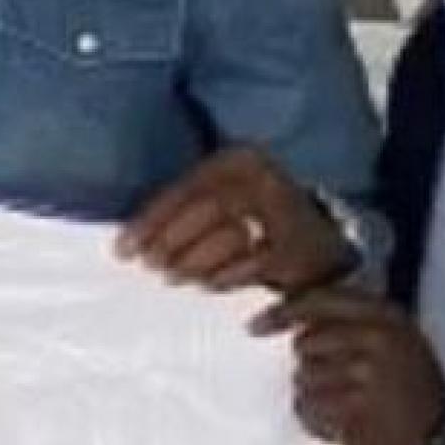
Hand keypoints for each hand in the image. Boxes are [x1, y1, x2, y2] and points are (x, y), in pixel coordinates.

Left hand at [115, 146, 354, 294]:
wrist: (320, 243)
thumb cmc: (253, 220)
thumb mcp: (220, 199)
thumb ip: (183, 209)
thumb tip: (133, 239)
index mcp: (238, 159)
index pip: (186, 187)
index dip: (150, 220)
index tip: (123, 249)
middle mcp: (264, 177)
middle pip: (206, 209)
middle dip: (169, 241)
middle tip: (150, 265)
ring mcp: (284, 210)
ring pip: (228, 236)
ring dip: (193, 261)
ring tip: (174, 277)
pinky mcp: (295, 246)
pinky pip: (252, 264)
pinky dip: (224, 277)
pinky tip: (207, 285)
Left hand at [252, 287, 444, 444]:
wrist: (442, 442)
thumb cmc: (411, 394)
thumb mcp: (395, 343)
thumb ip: (351, 325)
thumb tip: (294, 322)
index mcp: (386, 316)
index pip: (321, 300)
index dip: (284, 311)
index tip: (257, 325)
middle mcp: (377, 337)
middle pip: (304, 344)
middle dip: (311, 369)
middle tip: (342, 389)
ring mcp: (365, 372)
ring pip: (302, 380)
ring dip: (315, 399)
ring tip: (348, 410)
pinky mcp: (353, 406)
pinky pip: (307, 409)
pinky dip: (317, 422)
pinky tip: (343, 427)